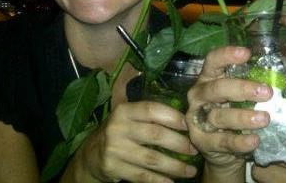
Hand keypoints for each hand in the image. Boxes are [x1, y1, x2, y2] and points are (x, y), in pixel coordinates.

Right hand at [70, 100, 198, 182]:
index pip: (151, 110)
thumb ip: (149, 114)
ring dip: (175, 166)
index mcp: (124, 111)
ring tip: (191, 170)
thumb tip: (185, 114)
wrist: (92, 154)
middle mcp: (117, 128)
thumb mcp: (128, 117)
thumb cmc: (120, 131)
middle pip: (155, 135)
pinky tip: (172, 182)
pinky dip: (159, 180)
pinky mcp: (113, 168)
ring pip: (152, 159)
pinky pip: (142, 176)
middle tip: (194, 149)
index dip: (172, 116)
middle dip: (179, 143)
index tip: (189, 125)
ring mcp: (115, 149)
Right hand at [185, 46, 272, 179]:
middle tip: (267, 92)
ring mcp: (198, 118)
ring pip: (219, 115)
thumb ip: (281, 92)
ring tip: (265, 118)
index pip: (213, 60)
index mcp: (211, 77)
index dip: (226, 55)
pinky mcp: (203, 141)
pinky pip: (222, 141)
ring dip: (242, 117)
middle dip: (241, 88)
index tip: (247, 53)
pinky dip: (239, 141)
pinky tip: (254, 141)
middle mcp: (200, 94)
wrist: (221, 147)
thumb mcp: (254, 98)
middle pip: (216, 87)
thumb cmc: (238, 111)